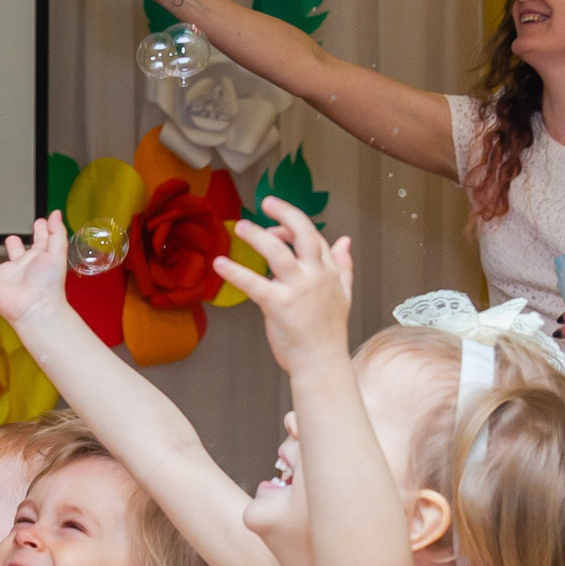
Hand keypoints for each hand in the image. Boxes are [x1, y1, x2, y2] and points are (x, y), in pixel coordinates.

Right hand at [0, 215, 70, 329]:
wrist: (36, 307)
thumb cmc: (48, 285)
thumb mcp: (57, 252)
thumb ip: (56, 232)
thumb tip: (55, 214)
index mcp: (36, 261)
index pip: (38, 244)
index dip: (39, 233)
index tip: (39, 223)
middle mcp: (17, 269)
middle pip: (12, 254)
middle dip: (11, 245)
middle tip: (7, 238)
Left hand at [214, 199, 355, 374]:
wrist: (322, 362)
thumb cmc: (327, 332)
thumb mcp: (344, 294)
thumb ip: (343, 266)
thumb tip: (345, 240)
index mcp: (328, 272)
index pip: (313, 237)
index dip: (294, 226)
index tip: (277, 226)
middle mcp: (315, 276)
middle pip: (303, 233)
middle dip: (284, 213)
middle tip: (266, 203)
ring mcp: (297, 289)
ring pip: (277, 251)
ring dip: (257, 235)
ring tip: (240, 226)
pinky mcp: (278, 305)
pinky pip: (253, 283)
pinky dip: (234, 271)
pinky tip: (220, 263)